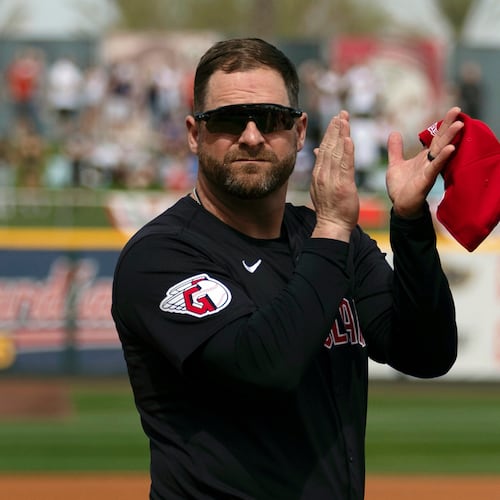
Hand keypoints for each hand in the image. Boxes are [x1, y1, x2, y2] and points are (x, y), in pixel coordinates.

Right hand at [310, 110, 358, 241]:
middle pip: (329, 147)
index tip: (336, 119)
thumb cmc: (330, 207)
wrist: (332, 225)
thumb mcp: (321, 185)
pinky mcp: (343, 185)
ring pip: (337, 152)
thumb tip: (318, 150)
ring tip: (345, 120)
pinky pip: (345, 165)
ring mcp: (332, 179)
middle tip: (342, 113)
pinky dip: (347, 151)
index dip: (330, 133)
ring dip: (341, 134)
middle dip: (335, 129)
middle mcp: (323, 174)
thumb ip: (321, 167)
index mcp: (319, 174)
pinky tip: (349, 139)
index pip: (324, 149)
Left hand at [386, 106, 463, 218]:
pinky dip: (443, 158)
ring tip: (459, 124)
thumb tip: (394, 132)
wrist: (400, 205)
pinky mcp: (426, 180)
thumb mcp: (395, 164)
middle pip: (440, 140)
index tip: (453, 110)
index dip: (442, 124)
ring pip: (441, 151)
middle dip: (448, 125)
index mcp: (423, 157)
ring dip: (450, 138)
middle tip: (457, 110)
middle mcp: (429, 161)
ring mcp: (429, 170)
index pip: (435, 137)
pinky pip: (436, 167)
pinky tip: (450, 148)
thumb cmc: (400, 187)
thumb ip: (395, 149)